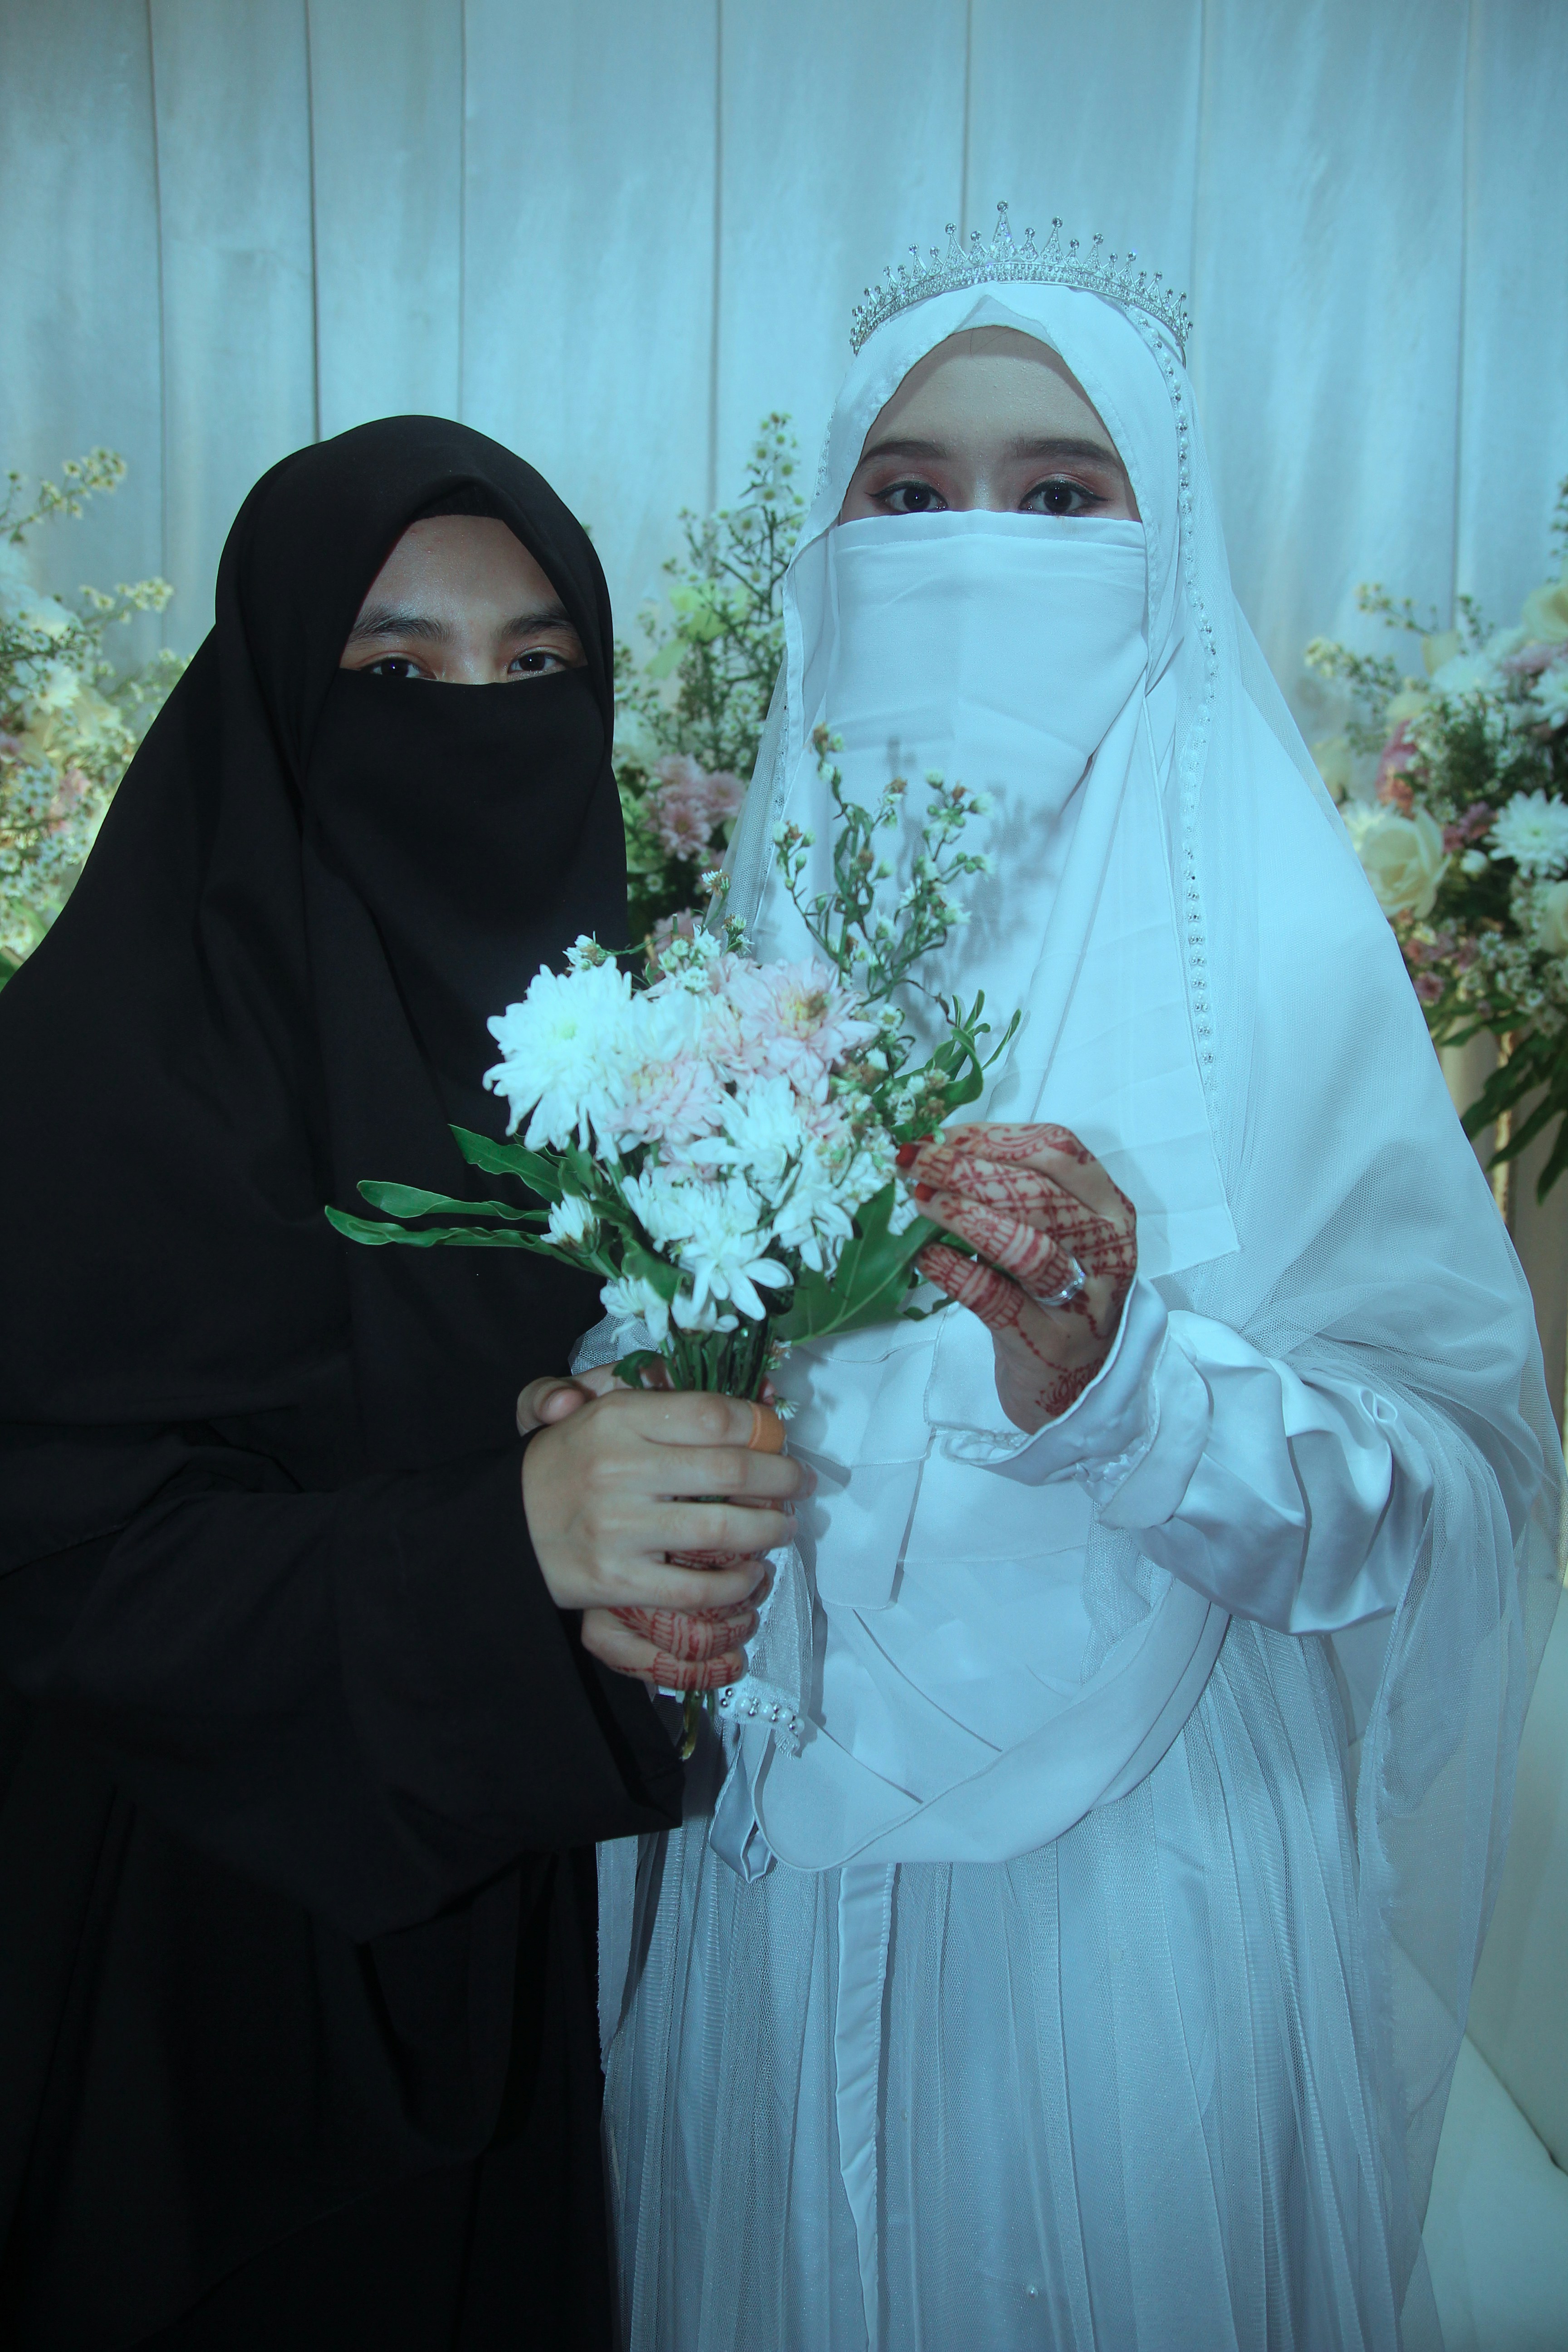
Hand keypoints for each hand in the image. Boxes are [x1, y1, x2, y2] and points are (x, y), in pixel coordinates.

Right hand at [519, 1386, 808, 1690]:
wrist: (503, 1530)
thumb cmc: (561, 1462)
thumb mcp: (586, 1406)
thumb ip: (632, 1380)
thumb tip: (682, 1368)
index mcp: (617, 1418)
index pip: (712, 1414)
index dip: (761, 1425)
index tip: (778, 1435)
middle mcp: (619, 1468)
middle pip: (730, 1471)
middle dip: (782, 1478)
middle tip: (799, 1484)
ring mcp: (619, 1528)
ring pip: (722, 1530)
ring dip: (769, 1530)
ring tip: (783, 1527)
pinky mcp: (618, 1581)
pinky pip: (696, 1588)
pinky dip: (735, 1583)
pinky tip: (751, 1574)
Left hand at [904, 1122, 1136, 1433]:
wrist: (1075, 1387)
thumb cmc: (1053, 1296)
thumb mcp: (1054, 1236)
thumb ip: (1014, 1194)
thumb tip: (937, 1152)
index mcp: (1109, 1208)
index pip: (1059, 1151)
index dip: (996, 1137)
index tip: (942, 1136)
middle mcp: (1107, 1250)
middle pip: (1038, 1194)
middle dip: (967, 1169)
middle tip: (912, 1160)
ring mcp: (1083, 1301)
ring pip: (1027, 1248)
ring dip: (965, 1216)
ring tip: (920, 1200)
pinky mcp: (1047, 1345)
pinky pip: (997, 1301)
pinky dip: (956, 1273)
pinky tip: (925, 1258)